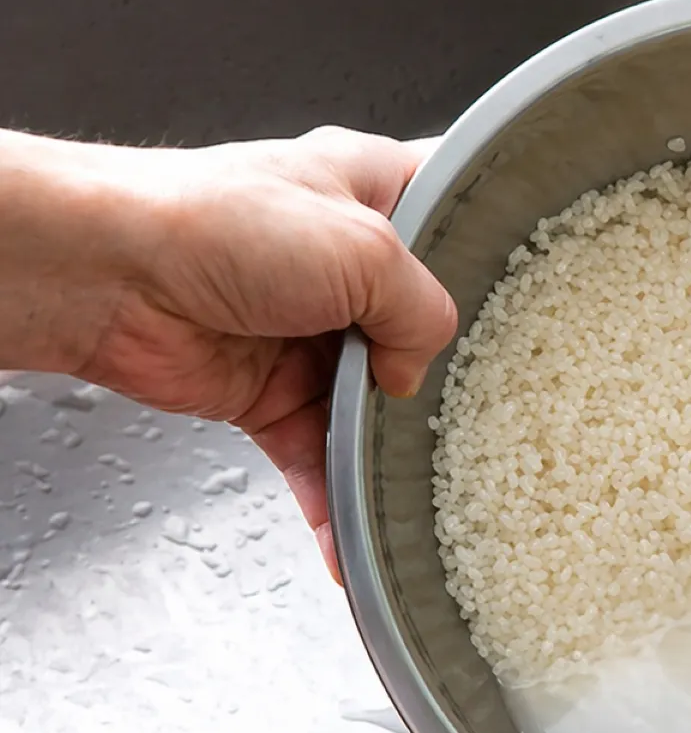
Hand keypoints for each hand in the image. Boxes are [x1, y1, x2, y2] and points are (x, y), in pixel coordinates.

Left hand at [0, 126, 456, 577]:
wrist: (107, 275)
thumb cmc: (217, 222)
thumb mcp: (365, 249)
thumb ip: (423, 311)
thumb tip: (415, 374)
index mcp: (375, 191)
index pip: (457, 215)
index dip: (497, 254)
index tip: (541, 304)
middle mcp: (345, 264)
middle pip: (427, 330)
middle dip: (452, 376)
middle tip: (499, 414)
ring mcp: (308, 332)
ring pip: (375, 406)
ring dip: (393, 456)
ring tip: (436, 496)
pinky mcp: (269, 392)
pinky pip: (317, 458)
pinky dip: (334, 503)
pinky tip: (356, 541)